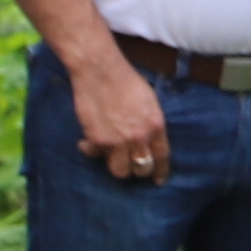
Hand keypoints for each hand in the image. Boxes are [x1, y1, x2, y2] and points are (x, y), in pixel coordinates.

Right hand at [67, 44, 171, 186]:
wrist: (100, 71)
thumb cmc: (125, 79)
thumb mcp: (148, 100)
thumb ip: (150, 123)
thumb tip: (147, 139)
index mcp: (155, 125)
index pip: (162, 156)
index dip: (160, 171)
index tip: (158, 180)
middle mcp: (139, 137)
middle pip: (141, 169)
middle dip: (137, 170)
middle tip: (130, 165)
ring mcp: (118, 141)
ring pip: (120, 171)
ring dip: (115, 164)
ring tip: (109, 155)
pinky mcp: (98, 141)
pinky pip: (95, 156)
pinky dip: (91, 151)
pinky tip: (87, 144)